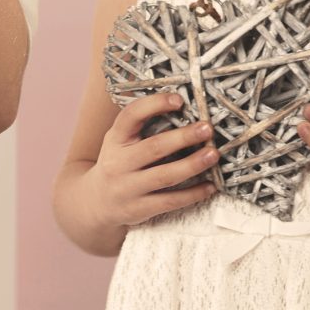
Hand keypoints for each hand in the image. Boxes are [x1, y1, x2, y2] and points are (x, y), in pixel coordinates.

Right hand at [87, 94, 217, 233]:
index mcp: (115, 139)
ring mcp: (127, 188)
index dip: (154, 105)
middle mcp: (118, 163)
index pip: (131, 116)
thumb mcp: (119, 142)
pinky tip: (210, 186)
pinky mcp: (138, 209)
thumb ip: (142, 127)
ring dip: (192, 164)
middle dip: (183, 137)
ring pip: (164, 176)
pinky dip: (192, 194)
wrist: (95, 203)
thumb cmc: (118, 164)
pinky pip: (169, 201)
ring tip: (213, 155)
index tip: (178, 99)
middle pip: (154, 147)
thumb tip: (183, 107)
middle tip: (207, 128)